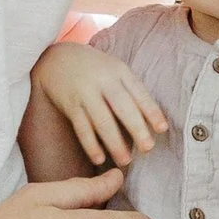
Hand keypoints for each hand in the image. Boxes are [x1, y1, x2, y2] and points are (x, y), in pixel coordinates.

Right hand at [32, 39, 168, 168]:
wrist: (57, 57)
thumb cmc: (95, 69)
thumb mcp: (115, 70)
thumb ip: (131, 90)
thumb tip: (151, 121)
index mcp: (119, 71)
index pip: (138, 92)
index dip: (151, 111)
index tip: (162, 129)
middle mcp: (103, 81)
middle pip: (122, 106)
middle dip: (136, 128)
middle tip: (148, 148)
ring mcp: (85, 93)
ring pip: (101, 120)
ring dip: (114, 142)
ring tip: (125, 161)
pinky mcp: (70, 104)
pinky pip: (81, 127)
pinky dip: (90, 144)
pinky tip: (99, 159)